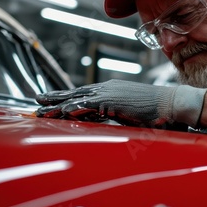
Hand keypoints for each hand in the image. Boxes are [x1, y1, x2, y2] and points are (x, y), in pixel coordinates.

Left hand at [35, 79, 206, 126]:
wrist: (169, 103)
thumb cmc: (153, 109)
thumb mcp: (128, 111)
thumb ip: (113, 112)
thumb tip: (103, 119)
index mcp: (110, 90)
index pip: (83, 93)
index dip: (65, 97)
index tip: (51, 101)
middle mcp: (106, 88)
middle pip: (75, 92)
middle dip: (55, 97)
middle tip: (37, 100)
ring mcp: (109, 93)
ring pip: (77, 97)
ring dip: (58, 104)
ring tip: (41, 108)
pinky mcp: (113, 101)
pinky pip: (89, 104)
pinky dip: (75, 107)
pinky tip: (62, 112)